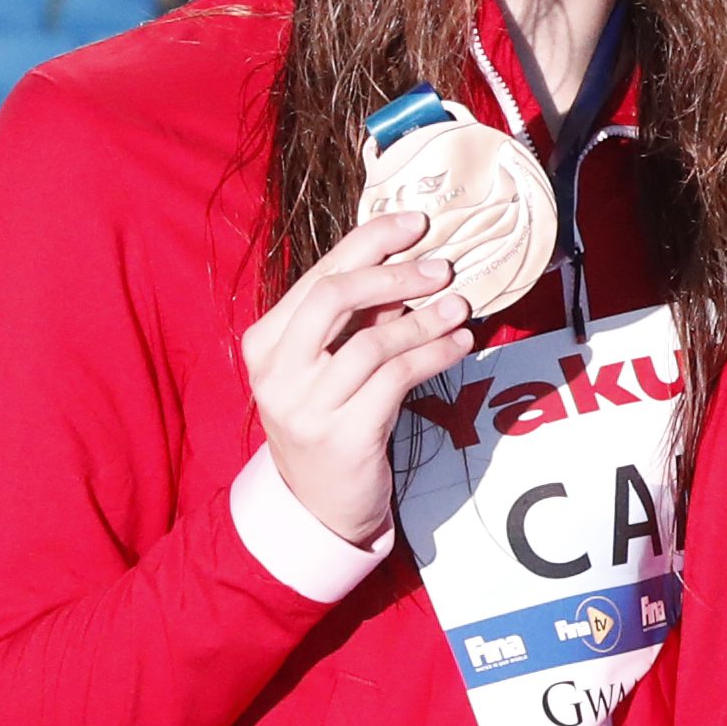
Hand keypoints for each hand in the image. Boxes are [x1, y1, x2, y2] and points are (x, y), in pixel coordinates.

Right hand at [242, 208, 473, 548]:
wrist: (319, 502)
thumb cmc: (330, 418)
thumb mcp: (329, 364)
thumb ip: (355, 318)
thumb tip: (408, 263)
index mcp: (265, 342)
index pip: (318, 275)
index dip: (369, 243)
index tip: (416, 223)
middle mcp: (275, 371)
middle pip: (334, 296)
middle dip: (395, 274)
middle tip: (442, 268)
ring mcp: (304, 406)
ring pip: (372, 341)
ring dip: (425, 320)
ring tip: (461, 309)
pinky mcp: (342, 435)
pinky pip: (397, 379)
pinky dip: (433, 355)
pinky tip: (459, 345)